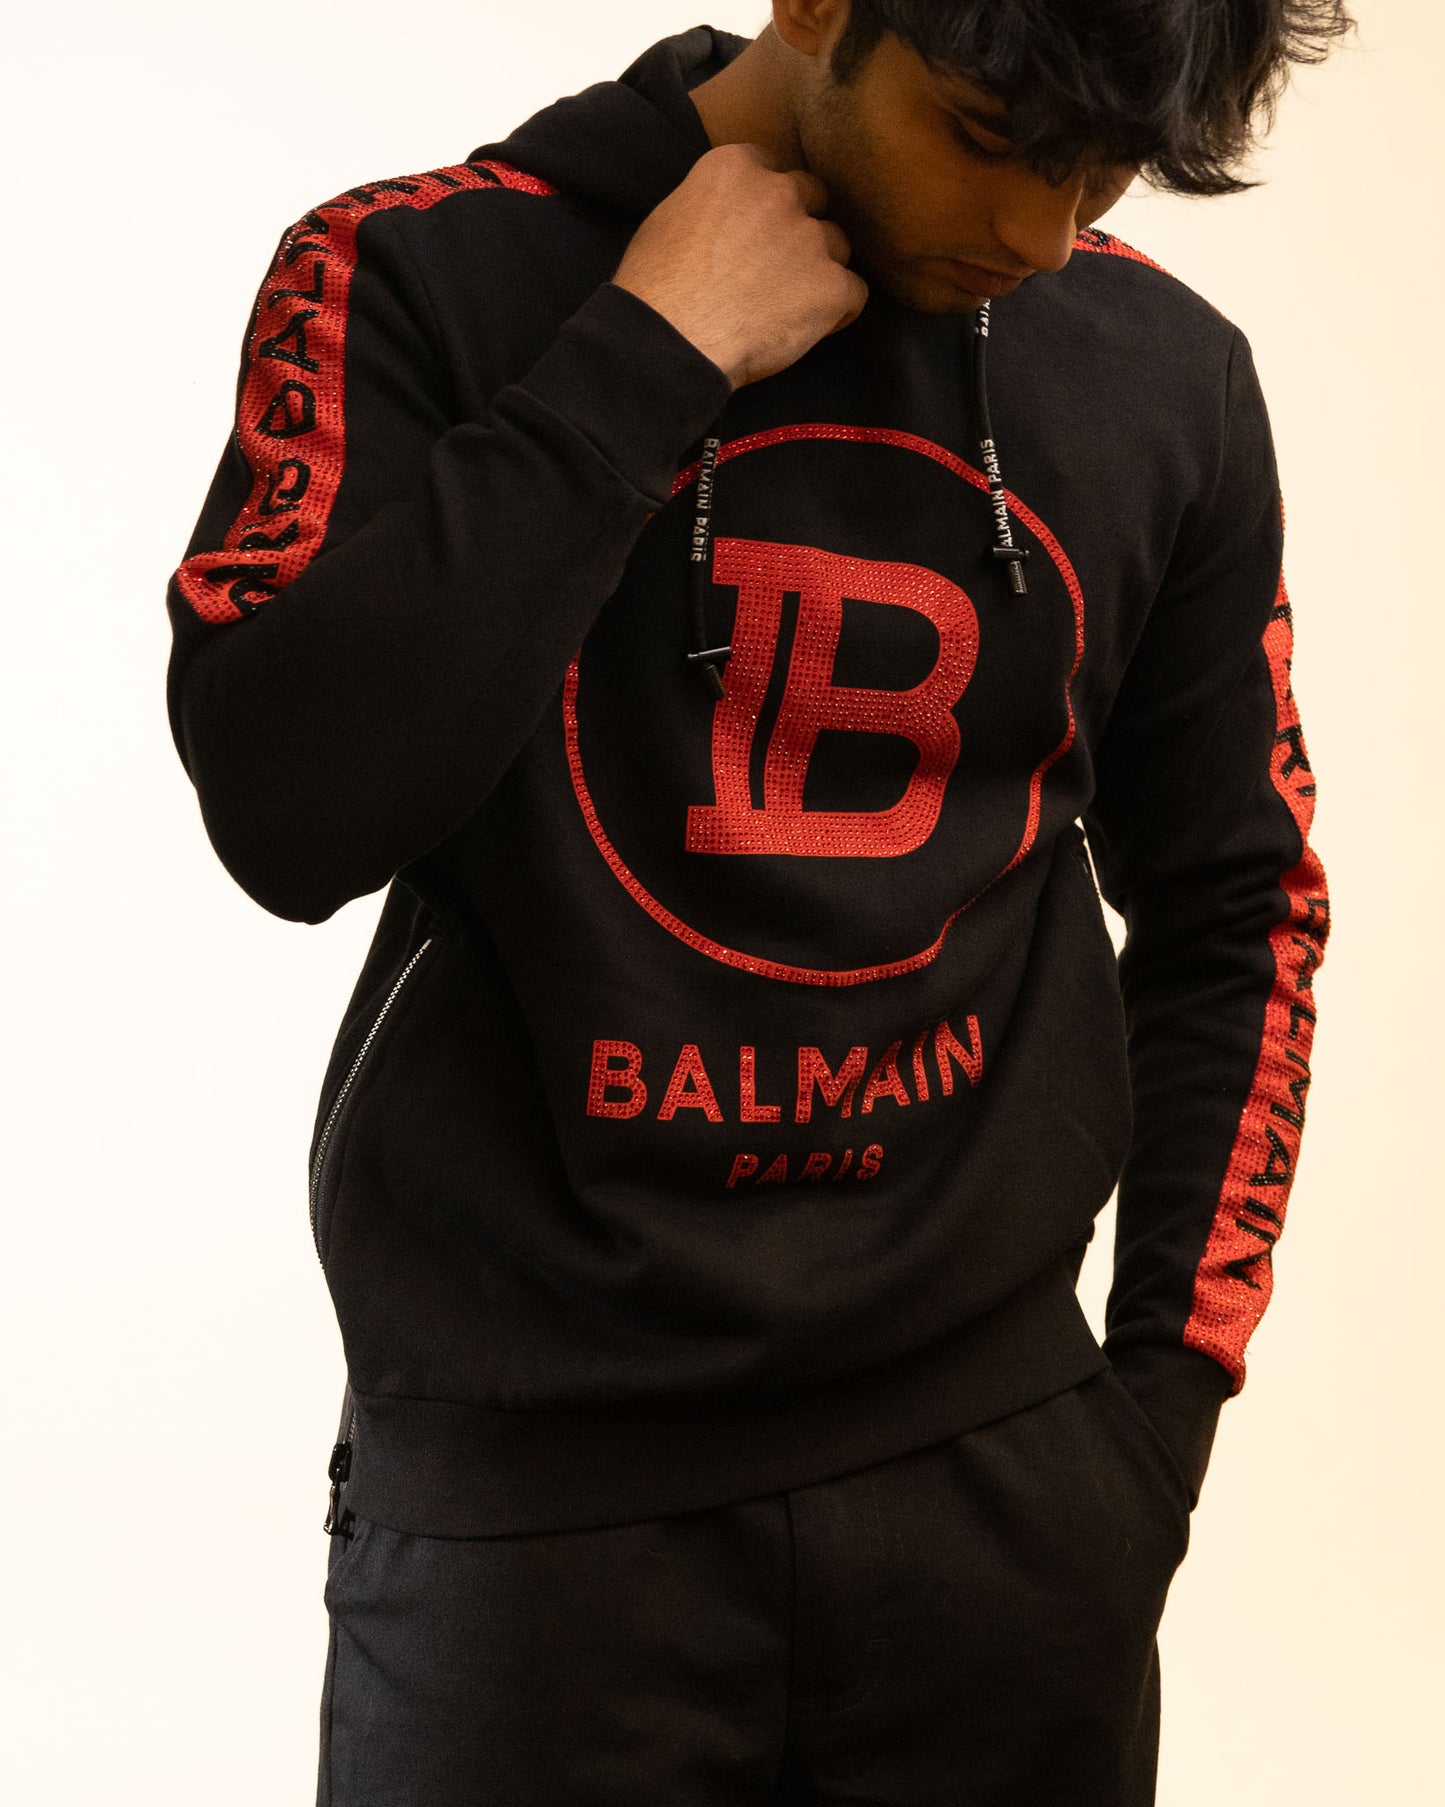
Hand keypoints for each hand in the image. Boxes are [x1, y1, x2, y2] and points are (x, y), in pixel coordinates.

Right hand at [611, 141, 869, 390]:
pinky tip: (809, 328)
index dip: (767, 205)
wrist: (670, 341)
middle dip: (799, 229)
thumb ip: (711, 206)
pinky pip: (855, 293)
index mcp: (734, 167)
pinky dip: (838, 312)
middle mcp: (778, 192)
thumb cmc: (655, 291)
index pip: (772, 170)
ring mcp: (810, 238)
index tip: (756, 232)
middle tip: (777, 269)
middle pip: (813, 198)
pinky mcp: (831, 286)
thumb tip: (723, 222)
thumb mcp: (670, 221)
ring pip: (836, 246)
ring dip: (820, 271)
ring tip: (788, 306)